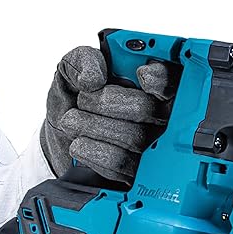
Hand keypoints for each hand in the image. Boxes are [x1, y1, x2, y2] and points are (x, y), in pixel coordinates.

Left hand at [40, 46, 179, 183]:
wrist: (60, 138)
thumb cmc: (74, 100)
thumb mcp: (72, 69)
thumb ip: (82, 60)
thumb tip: (93, 77)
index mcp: (148, 84)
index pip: (172, 80)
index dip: (162, 78)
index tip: (142, 76)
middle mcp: (157, 116)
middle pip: (148, 109)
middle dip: (109, 102)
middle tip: (84, 99)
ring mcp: (149, 147)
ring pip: (134, 138)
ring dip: (95, 126)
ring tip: (71, 120)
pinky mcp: (137, 173)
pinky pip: (123, 165)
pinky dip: (96, 152)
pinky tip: (79, 144)